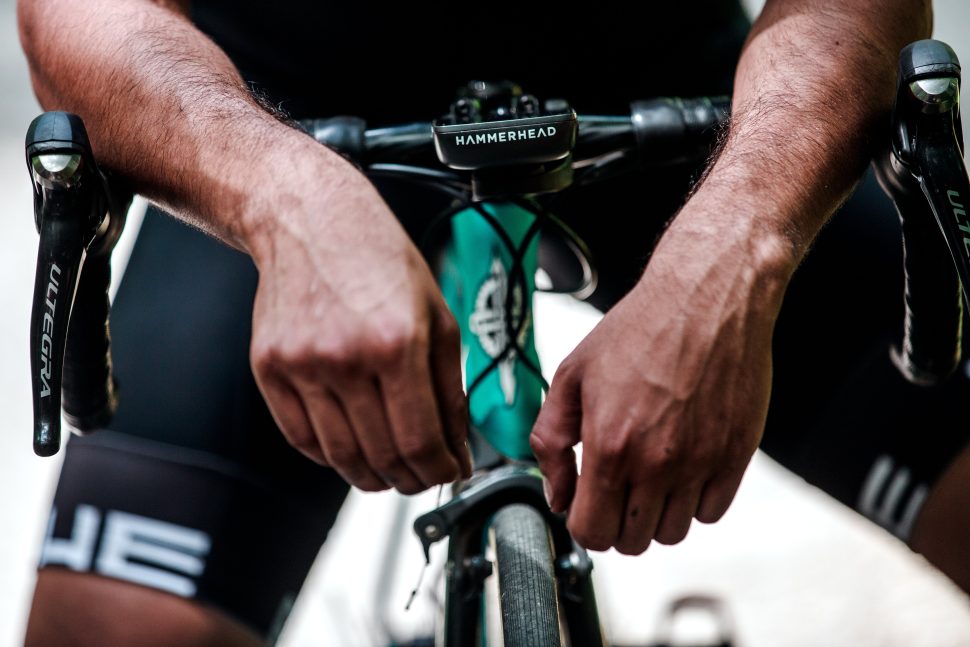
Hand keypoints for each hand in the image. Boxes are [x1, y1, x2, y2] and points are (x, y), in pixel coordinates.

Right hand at [248, 158, 470, 492]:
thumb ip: (450, 388)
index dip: (438, 471)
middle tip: (422, 476)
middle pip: (380, 456)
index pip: (419, 440)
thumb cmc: (381, 261)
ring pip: (340, 457)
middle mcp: (345, 358)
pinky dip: (330, 456)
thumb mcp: (438, 315)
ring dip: (372, 476)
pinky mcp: (269, 369)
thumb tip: (455, 447)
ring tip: (389, 470)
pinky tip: (352, 449)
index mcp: (396, 343)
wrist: (311, 220)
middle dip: (410, 480)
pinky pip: (300, 438)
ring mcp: (301, 366)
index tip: (448, 472)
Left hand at [531, 214, 791, 553]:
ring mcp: (700, 463)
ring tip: (650, 475)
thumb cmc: (637, 331)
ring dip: (655, 514)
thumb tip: (557, 495)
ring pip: (673, 533)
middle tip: (617, 488)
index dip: (583, 523)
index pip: (592, 532)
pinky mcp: (735, 456)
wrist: (705, 298)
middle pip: (632, 541)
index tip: (587, 503)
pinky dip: (694, 500)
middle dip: (616, 522)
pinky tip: (682, 466)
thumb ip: (551, 441)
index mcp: (610, 445)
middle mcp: (656, 463)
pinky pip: (711, 512)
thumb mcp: (571, 376)